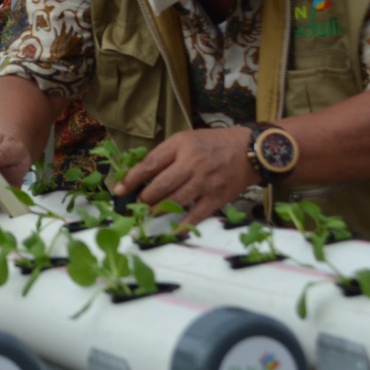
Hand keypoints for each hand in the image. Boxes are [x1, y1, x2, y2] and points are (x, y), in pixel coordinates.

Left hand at [113, 126, 255, 225]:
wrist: (250, 150)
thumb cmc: (214, 144)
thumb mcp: (186, 139)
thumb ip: (166, 155)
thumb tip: (141, 174)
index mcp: (181, 145)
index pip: (150, 164)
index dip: (131, 179)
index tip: (119, 190)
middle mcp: (192, 164)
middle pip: (160, 185)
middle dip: (144, 197)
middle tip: (136, 204)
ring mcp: (205, 182)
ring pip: (175, 201)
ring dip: (157, 210)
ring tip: (148, 213)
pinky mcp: (217, 197)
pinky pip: (196, 215)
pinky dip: (182, 225)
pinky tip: (170, 231)